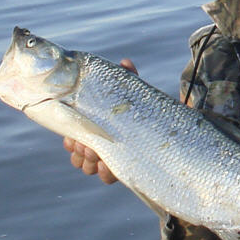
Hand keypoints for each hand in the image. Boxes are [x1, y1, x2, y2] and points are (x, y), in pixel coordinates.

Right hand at [62, 58, 135, 185]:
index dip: (70, 140)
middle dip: (79, 150)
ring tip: (94, 151)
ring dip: (88, 161)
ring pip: (87, 166)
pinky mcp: (125, 169)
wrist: (169, 127)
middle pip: (78, 154)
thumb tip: (126, 62)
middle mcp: (99, 144)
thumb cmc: (144, 106)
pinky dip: (104, 171)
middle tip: (85, 144)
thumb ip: (129, 77)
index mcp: (94, 127)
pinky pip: (107, 177)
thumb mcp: (135, 91)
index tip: (72, 138)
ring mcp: (111, 158)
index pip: (73, 138)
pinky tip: (107, 164)